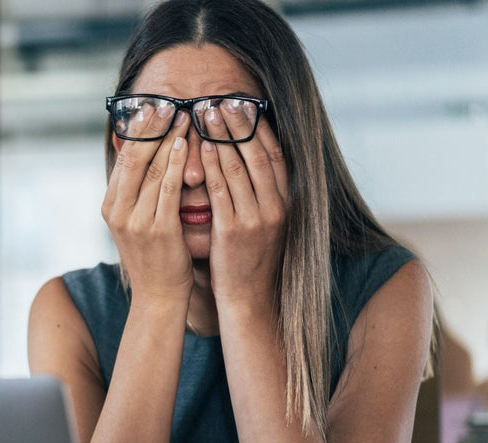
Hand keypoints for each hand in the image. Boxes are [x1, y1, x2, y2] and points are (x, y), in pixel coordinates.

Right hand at [101, 105, 193, 301]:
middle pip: (135, 158)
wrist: (159, 296)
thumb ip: (137, 191)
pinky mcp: (158, 229)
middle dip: (152, 127)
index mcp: (110, 206)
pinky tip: (186, 144)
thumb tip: (144, 156)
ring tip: (184, 115)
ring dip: (170, 138)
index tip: (152, 106)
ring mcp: (136, 221)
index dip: (138, 130)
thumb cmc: (154, 256)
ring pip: (153, 169)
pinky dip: (177, 163)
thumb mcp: (136, 221)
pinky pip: (168, 188)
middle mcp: (118, 211)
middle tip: (168, 101)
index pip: (124, 158)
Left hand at [199, 99, 289, 306]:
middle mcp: (276, 206)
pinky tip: (203, 146)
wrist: (249, 299)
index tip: (245, 104)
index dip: (259, 127)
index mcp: (284, 202)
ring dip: (222, 136)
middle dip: (238, 124)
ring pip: (239, 167)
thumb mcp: (263, 223)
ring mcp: (257, 218)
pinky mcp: (235, 230)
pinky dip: (213, 165)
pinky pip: (222, 190)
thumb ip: (258, 193)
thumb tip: (248, 162)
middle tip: (221, 98)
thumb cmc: (249, 259)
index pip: (274, 154)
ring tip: (206, 112)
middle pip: (257, 154)